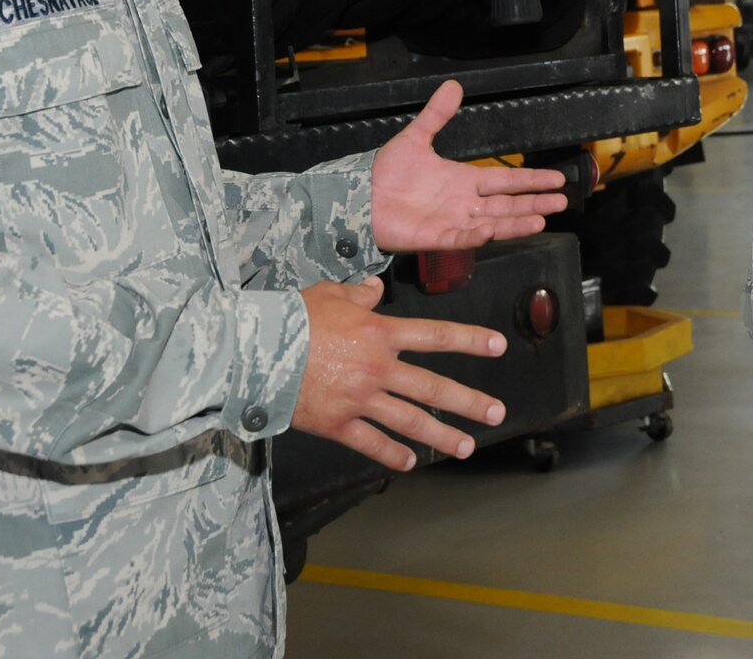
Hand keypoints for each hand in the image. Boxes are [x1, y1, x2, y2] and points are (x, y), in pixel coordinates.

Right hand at [292, 278, 511, 470]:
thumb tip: (375, 290)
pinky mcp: (338, 423)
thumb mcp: (329, 293)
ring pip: (410, 421)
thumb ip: (358, 294)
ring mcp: (359, 399)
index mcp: (379, 333)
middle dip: (469, 401)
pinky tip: (411, 462)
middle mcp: (377, 368)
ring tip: (467, 446)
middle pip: (432, 387)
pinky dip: (393, 455)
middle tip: (496, 412)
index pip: (436, 336)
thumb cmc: (291, 317)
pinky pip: (372, 443)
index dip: (471, 340)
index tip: (498, 346)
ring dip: (442, 434)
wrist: (254, 351)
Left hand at [369, 80, 566, 252]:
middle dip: (534, 203)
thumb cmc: (387, 171)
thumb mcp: (415, 138)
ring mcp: (452, 222)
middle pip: (507, 204)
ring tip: (541, 220)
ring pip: (493, 223)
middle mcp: (464, 203)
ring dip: (516, 222)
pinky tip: (493, 230)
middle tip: (561, 202)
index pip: (505, 180)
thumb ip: (436, 115)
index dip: (530, 180)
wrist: (359, 195)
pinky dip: (477, 235)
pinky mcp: (435, 238)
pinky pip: (460, 238)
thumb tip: (454, 85)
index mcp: (463, 180)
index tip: (557, 179)